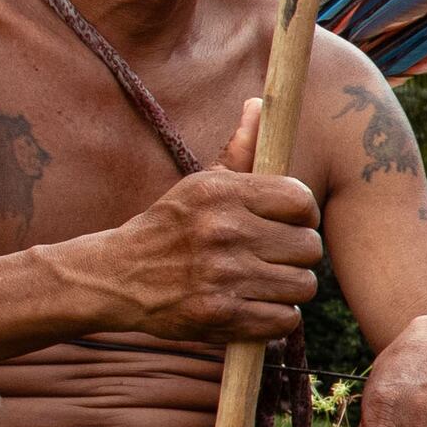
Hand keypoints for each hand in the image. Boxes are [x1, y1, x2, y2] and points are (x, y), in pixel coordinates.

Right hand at [88, 97, 319, 343]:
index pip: (300, 199)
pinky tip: (255, 306)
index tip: (291, 223)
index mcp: (221, 192)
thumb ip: (238, 151)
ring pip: (302, 286)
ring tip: (264, 282)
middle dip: (298, 255)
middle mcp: (223, 231)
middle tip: (276, 257)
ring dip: (289, 288)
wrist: (117, 276)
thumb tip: (259, 106)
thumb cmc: (170, 227)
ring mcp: (222, 275)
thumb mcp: (199, 185)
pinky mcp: (220, 315)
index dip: (305, 214)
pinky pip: (284, 320)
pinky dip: (276, 318)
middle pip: (309, 247)